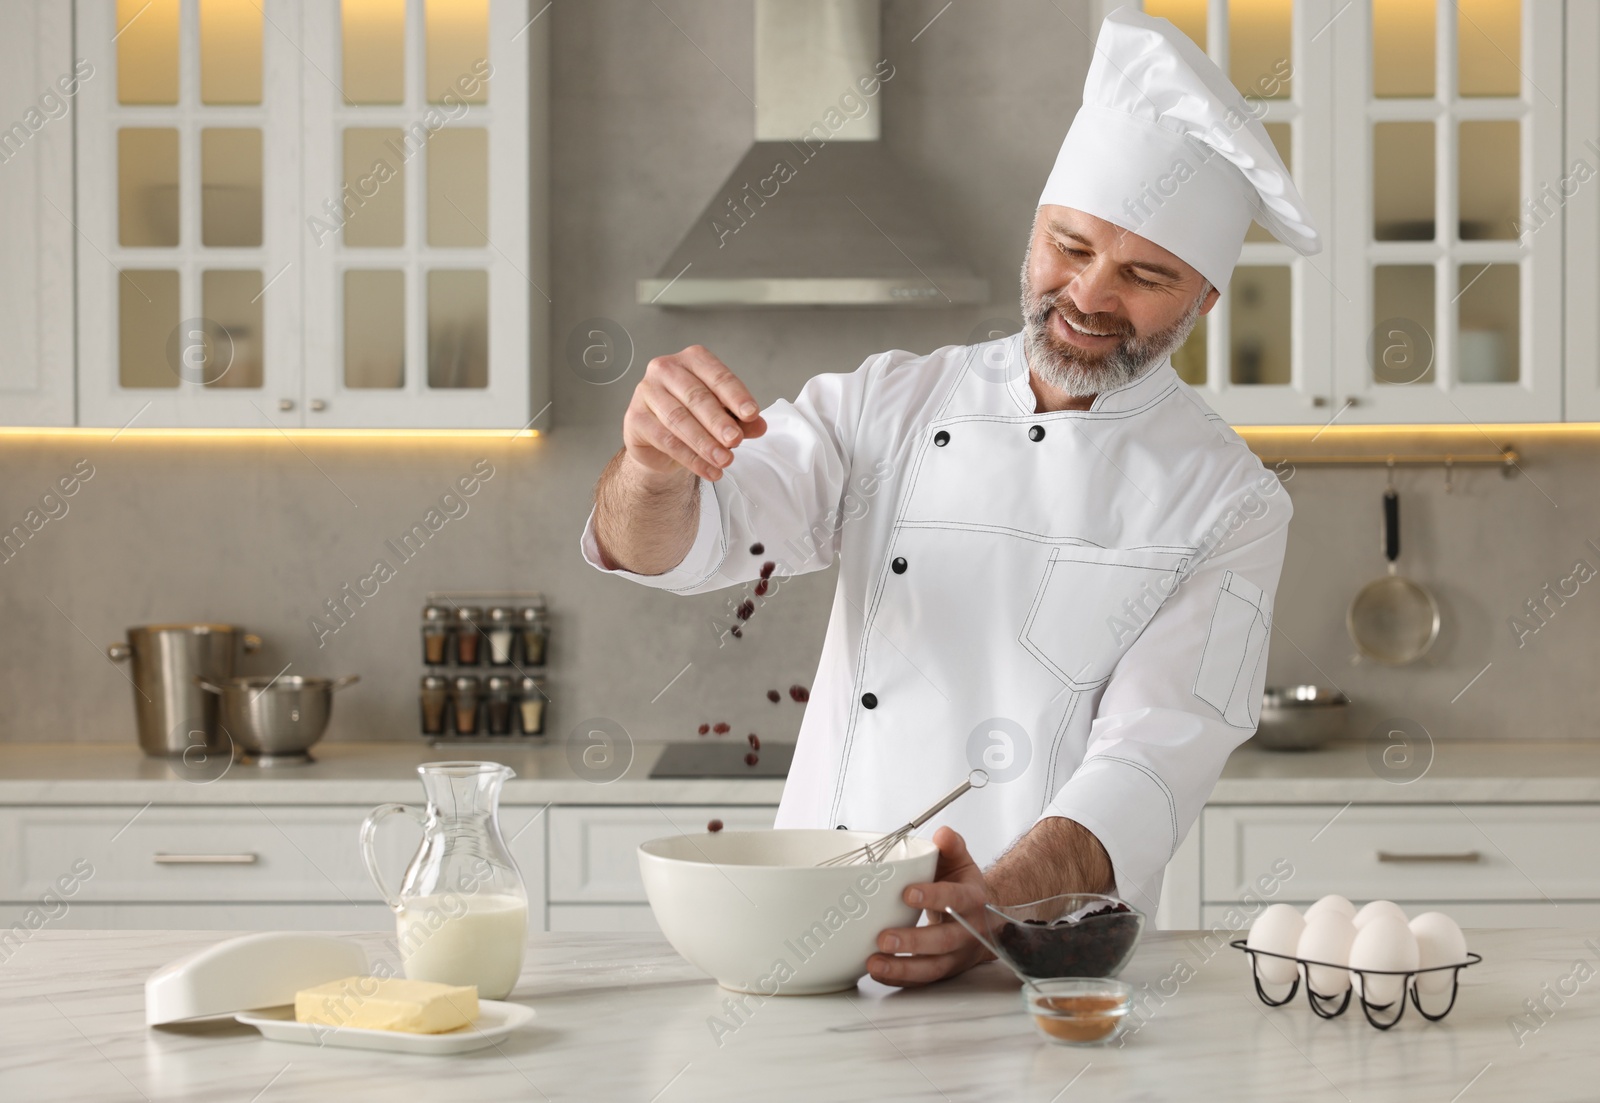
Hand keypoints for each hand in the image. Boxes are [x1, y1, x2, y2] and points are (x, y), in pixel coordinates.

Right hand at [623, 345, 767, 482]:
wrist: (660, 442)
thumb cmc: (694, 418)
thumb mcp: (723, 417)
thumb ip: (741, 420)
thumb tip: (759, 426)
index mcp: (692, 359)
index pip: (717, 376)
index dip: (736, 396)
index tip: (752, 414)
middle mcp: (665, 369)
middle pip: (696, 397)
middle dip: (718, 422)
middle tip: (735, 440)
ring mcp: (646, 391)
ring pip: (679, 420)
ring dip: (704, 443)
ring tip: (724, 460)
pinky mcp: (634, 417)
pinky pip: (665, 440)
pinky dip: (690, 458)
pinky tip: (708, 469)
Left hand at [866, 827, 994, 986]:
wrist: (984, 919)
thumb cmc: (964, 887)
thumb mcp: (961, 862)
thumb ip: (951, 846)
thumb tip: (942, 834)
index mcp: (971, 899)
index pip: (954, 899)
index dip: (933, 897)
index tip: (907, 893)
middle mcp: (967, 930)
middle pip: (943, 941)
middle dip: (913, 942)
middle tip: (883, 937)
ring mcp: (956, 954)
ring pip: (932, 967)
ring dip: (902, 968)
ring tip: (874, 962)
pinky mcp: (944, 970)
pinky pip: (923, 979)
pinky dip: (899, 978)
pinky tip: (877, 971)